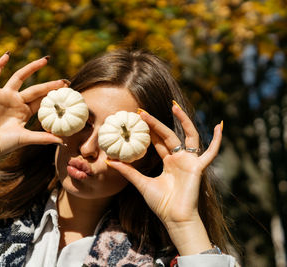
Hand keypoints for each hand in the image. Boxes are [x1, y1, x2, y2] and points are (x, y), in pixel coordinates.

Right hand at [0, 53, 65, 158]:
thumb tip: (63, 142)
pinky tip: (7, 55)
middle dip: (50, 85)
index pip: (42, 101)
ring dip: (32, 68)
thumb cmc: (2, 144)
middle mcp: (16, 102)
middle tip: (65, 81)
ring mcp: (4, 96)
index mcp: (25, 112)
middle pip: (36, 89)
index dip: (54, 95)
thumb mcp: (25, 138)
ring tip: (46, 60)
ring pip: (20, 77)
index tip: (68, 92)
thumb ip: (43, 138)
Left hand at [106, 104, 222, 253]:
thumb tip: (109, 161)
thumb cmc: (161, 204)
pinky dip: (217, 140)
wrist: (175, 219)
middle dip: (156, 123)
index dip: (148, 130)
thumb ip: (128, 171)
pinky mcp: (198, 167)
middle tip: (142, 112)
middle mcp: (180, 158)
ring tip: (174, 106)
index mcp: (169, 162)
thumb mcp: (141, 183)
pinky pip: (211, 152)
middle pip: (168, 135)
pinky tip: (220, 125)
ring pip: (189, 135)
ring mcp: (190, 161)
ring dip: (183, 121)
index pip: (158, 140)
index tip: (137, 118)